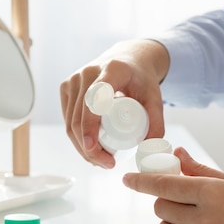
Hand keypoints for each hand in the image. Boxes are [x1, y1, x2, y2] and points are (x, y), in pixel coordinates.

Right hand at [60, 39, 169, 167]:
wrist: (128, 59)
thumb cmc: (141, 79)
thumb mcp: (155, 97)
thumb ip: (157, 121)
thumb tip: (148, 147)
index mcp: (111, 70)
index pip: (95, 100)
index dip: (90, 125)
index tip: (92, 148)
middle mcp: (88, 72)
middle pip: (80, 117)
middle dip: (89, 147)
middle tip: (107, 164)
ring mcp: (74, 79)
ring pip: (70, 121)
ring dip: (81, 147)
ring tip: (100, 161)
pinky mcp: (66, 87)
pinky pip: (67, 118)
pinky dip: (76, 137)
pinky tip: (88, 150)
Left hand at [122, 147, 223, 223]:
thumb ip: (202, 170)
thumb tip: (178, 155)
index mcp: (215, 194)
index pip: (164, 185)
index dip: (141, 181)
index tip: (128, 179)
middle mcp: (208, 221)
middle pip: (161, 208)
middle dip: (164, 197)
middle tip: (180, 192)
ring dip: (169, 220)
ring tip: (190, 213)